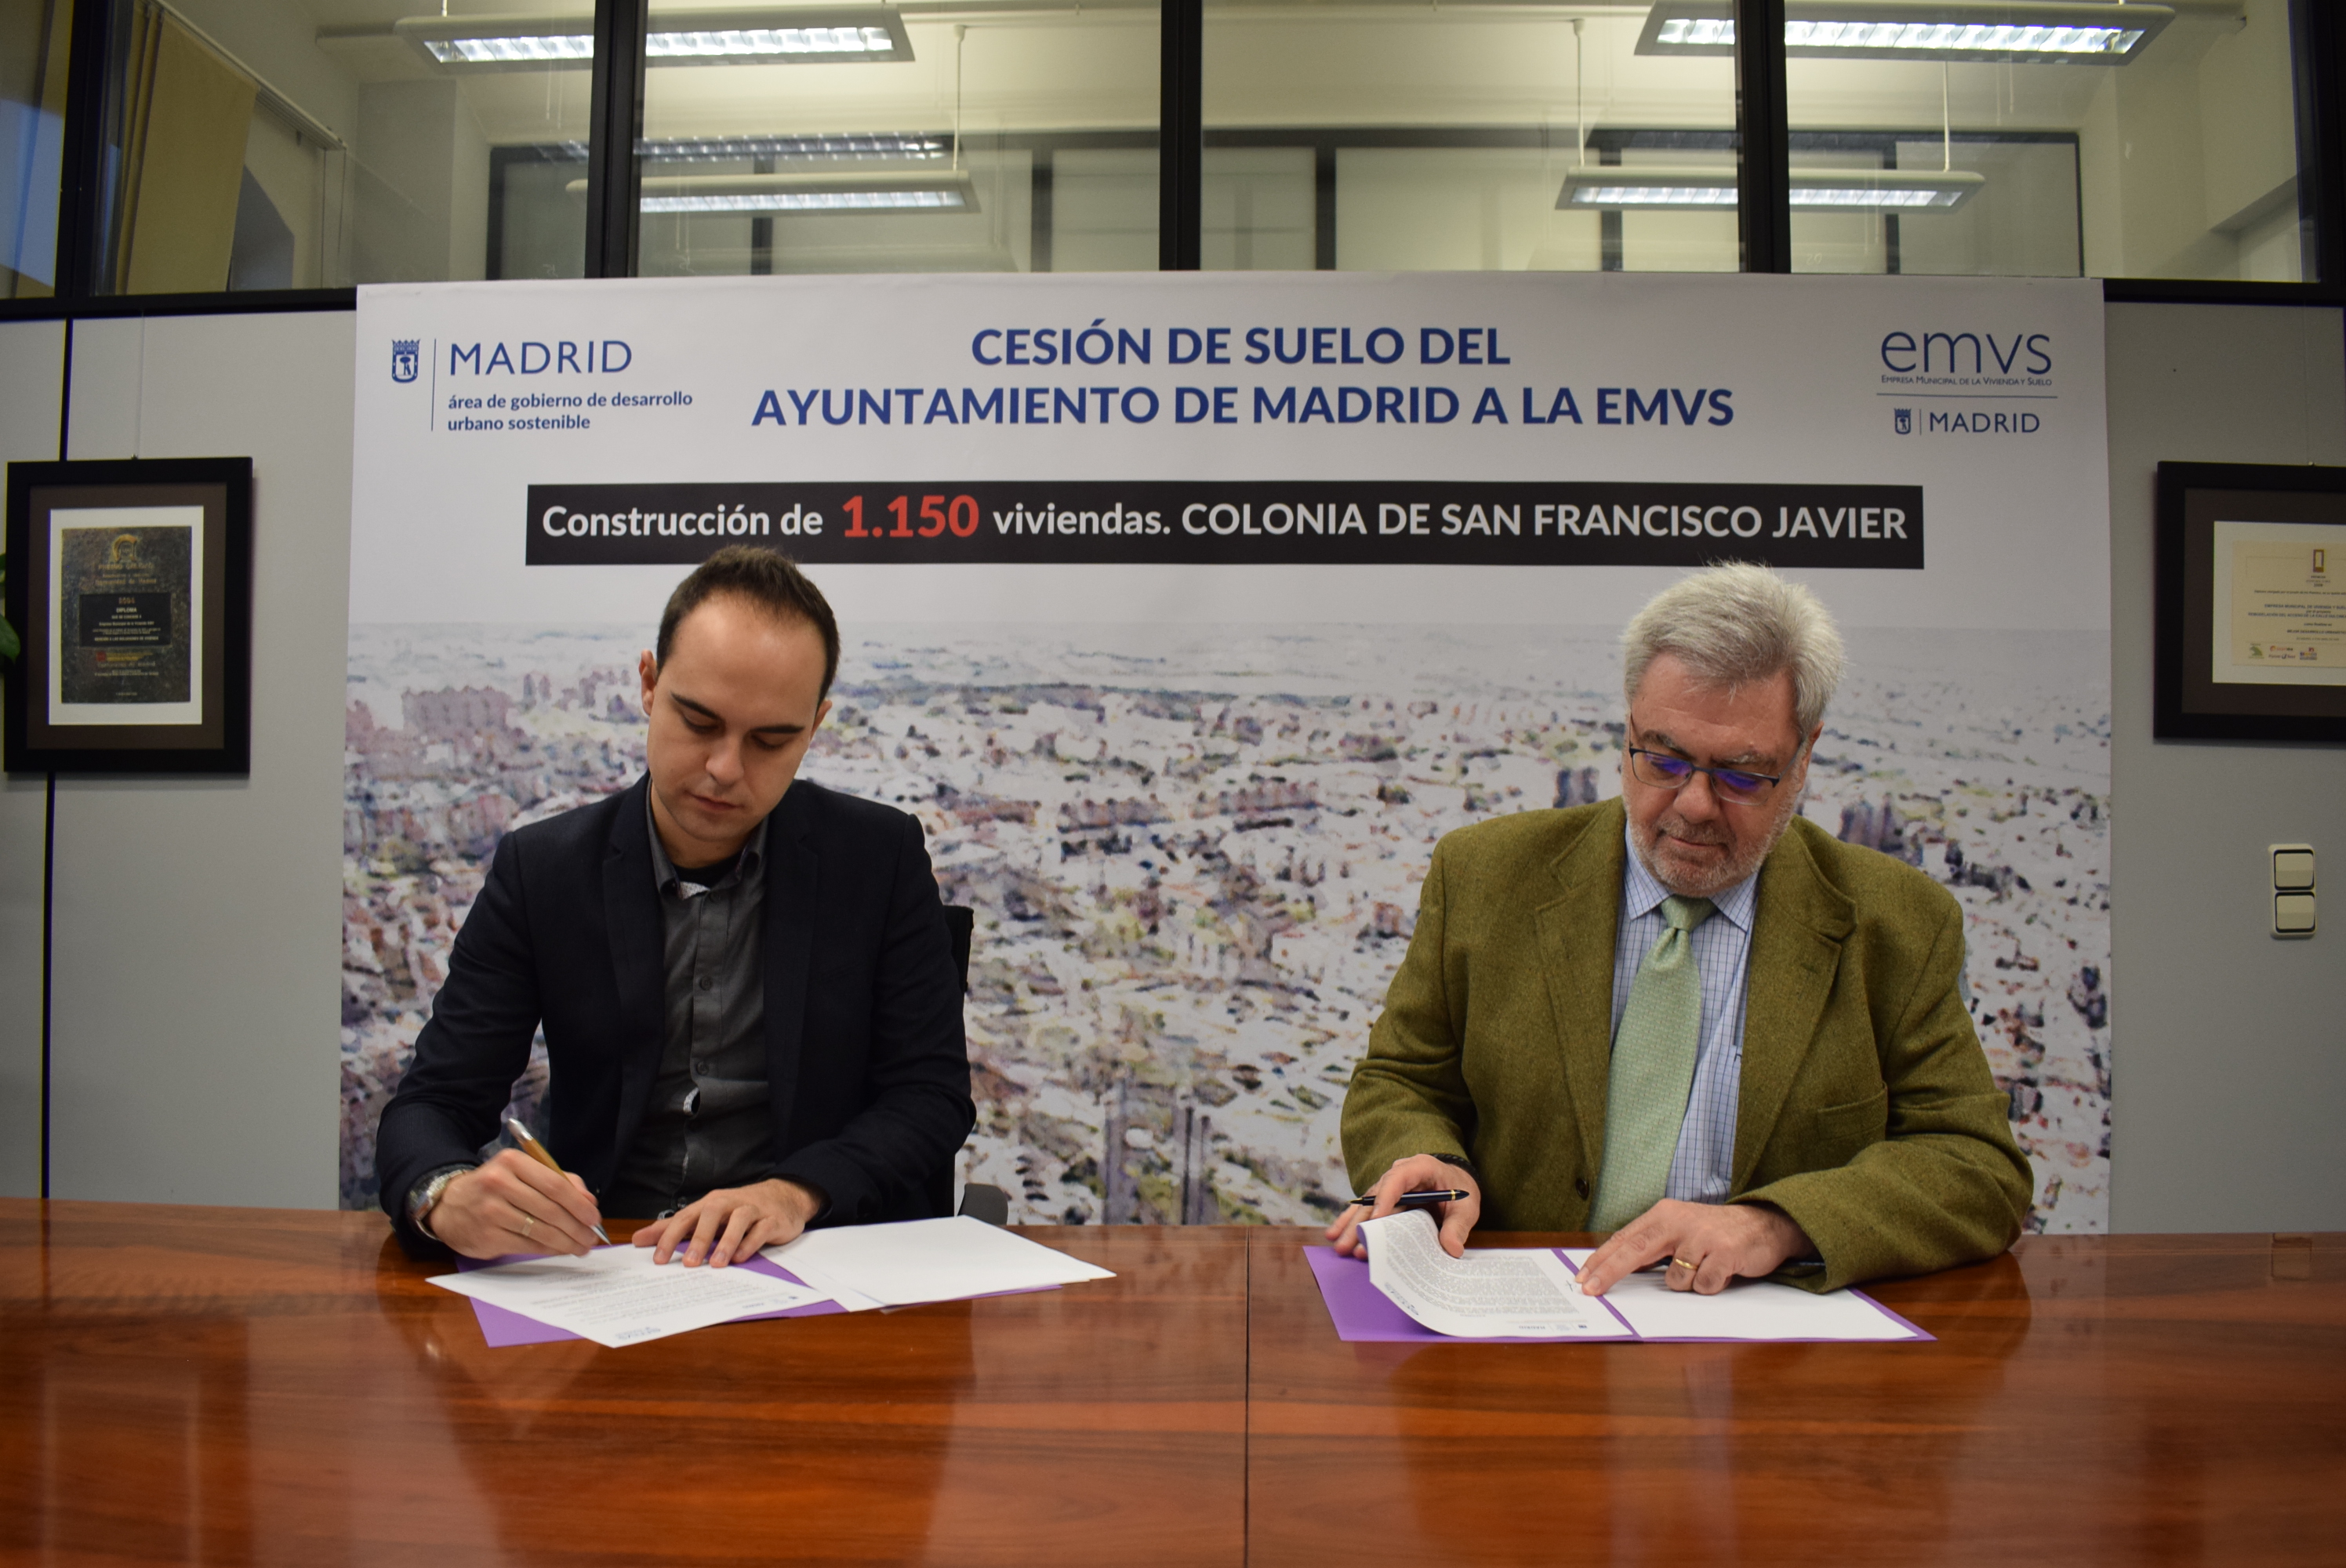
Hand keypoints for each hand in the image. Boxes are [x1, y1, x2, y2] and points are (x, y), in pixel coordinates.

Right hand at [426, 1148, 603, 1259]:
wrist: (449, 1205)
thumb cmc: (494, 1188)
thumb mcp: (522, 1173)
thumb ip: (558, 1180)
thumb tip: (588, 1202)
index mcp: (512, 1162)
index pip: (555, 1184)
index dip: (579, 1204)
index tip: (594, 1217)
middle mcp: (499, 1184)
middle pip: (551, 1210)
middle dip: (577, 1227)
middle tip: (591, 1237)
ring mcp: (491, 1212)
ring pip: (541, 1230)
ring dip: (567, 1242)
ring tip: (581, 1247)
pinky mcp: (487, 1236)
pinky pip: (527, 1245)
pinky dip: (549, 1249)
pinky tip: (560, 1249)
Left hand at [633, 1178, 823, 1267]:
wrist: (783, 1196)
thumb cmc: (739, 1209)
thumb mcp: (705, 1216)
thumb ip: (674, 1227)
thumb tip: (639, 1239)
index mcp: (711, 1203)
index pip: (686, 1217)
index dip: (671, 1237)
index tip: (658, 1259)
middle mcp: (730, 1203)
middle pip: (712, 1214)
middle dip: (699, 1238)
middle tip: (688, 1263)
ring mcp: (753, 1210)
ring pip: (739, 1220)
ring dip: (726, 1241)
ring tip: (716, 1264)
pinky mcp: (772, 1220)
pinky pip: (761, 1230)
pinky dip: (750, 1243)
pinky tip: (740, 1258)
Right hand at [1322, 1154, 1480, 1260]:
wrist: (1457, 1184)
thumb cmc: (1461, 1192)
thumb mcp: (1466, 1208)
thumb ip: (1458, 1227)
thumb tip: (1451, 1249)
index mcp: (1420, 1167)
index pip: (1398, 1179)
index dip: (1385, 1199)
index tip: (1376, 1220)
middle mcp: (1399, 1174)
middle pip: (1376, 1196)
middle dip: (1361, 1222)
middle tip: (1349, 1243)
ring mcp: (1389, 1186)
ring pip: (1366, 1205)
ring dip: (1351, 1225)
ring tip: (1337, 1244)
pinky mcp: (1385, 1200)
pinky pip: (1367, 1211)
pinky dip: (1352, 1223)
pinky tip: (1334, 1234)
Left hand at [1574, 1199, 1810, 1295]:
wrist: (1765, 1225)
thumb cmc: (1716, 1232)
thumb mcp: (1680, 1229)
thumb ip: (1652, 1245)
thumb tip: (1615, 1268)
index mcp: (1664, 1214)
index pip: (1624, 1239)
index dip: (1601, 1259)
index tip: (1582, 1277)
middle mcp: (1679, 1221)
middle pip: (1635, 1251)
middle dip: (1609, 1273)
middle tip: (1590, 1290)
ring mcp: (1702, 1236)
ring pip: (1675, 1280)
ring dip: (1687, 1285)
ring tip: (1705, 1270)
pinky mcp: (1724, 1252)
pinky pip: (1703, 1286)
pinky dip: (1710, 1287)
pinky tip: (1721, 1272)